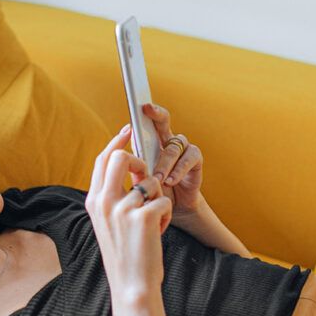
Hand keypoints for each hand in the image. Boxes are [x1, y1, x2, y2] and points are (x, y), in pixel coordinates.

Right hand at [86, 123, 172, 295]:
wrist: (131, 285)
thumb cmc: (124, 255)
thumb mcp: (109, 223)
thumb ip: (114, 196)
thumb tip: (132, 168)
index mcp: (93, 201)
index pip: (102, 160)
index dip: (117, 142)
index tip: (128, 131)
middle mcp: (104, 201)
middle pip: (122, 157)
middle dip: (140, 162)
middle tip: (147, 179)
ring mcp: (123, 208)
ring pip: (150, 181)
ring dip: (159, 198)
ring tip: (154, 221)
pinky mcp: (144, 216)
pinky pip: (164, 199)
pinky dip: (166, 215)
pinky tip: (159, 232)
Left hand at [137, 103, 205, 219]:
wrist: (173, 209)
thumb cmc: (154, 192)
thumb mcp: (140, 179)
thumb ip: (133, 165)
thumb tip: (120, 154)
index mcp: (152, 143)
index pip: (147, 123)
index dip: (145, 113)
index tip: (140, 106)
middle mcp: (167, 141)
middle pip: (163, 121)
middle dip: (156, 114)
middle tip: (148, 111)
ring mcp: (182, 149)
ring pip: (173, 146)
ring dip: (164, 163)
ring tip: (158, 179)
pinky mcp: (195, 160)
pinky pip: (189, 158)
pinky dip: (178, 170)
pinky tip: (171, 181)